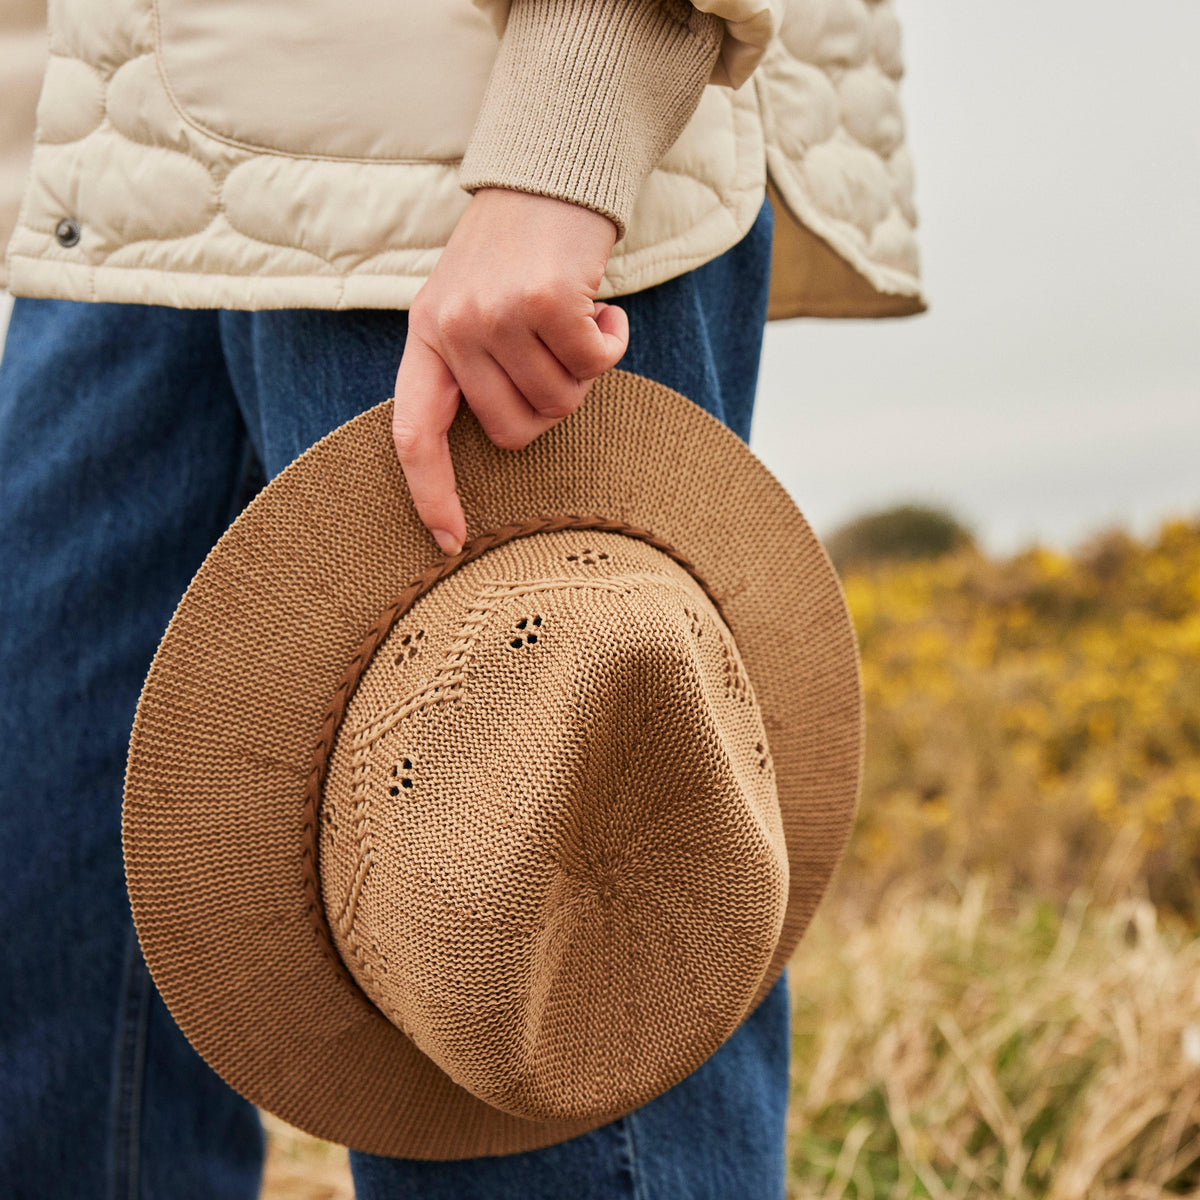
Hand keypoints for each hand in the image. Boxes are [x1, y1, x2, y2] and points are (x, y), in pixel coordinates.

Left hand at [392, 187, 629, 555]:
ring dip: (584, 367)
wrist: (548, 169)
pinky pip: (594, 364)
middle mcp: (453, 328)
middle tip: (558, 354)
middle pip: (513, 431)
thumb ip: (475, 366)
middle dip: (550, 406)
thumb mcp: (471, 304)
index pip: (414, 434)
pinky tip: (601, 304)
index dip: (431, 493)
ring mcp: (496, 315)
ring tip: (573, 315)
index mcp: (427, 336)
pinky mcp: (544, 300)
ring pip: (560, 402)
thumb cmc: (515, 250)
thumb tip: (508, 439)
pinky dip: (612, 341)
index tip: (450, 542)